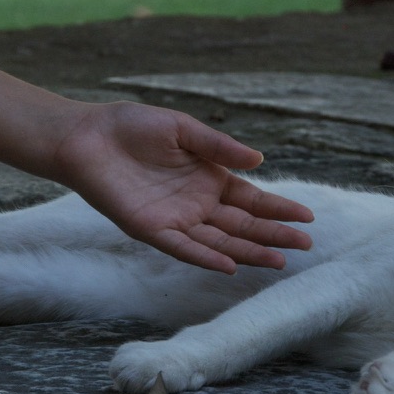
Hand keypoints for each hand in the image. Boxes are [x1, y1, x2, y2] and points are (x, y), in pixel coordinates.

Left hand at [54, 102, 313, 273]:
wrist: (87, 136)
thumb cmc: (132, 127)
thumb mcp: (183, 129)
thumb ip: (219, 147)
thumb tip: (259, 162)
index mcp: (208, 178)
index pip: (251, 199)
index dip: (278, 209)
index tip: (307, 217)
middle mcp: (197, 203)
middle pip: (242, 225)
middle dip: (273, 235)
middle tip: (305, 245)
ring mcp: (176, 219)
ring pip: (220, 241)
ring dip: (249, 252)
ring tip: (279, 262)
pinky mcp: (151, 229)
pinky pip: (183, 248)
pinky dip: (206, 257)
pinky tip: (230, 266)